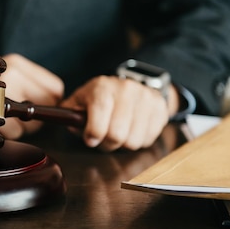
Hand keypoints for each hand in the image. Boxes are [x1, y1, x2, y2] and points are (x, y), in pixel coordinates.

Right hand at [0, 53, 64, 138]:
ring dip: (19, 127)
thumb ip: (29, 86)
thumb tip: (54, 107)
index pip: (55, 88)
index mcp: (18, 64)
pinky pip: (14, 133)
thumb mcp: (3, 77)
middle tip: (15, 114)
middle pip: (46, 107)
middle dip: (35, 117)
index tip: (40, 107)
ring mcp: (3, 93)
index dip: (50, 102)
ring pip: (30, 123)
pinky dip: (5, 134)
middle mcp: (12, 75)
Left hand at [60, 76, 179, 151]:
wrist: (133, 84)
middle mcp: (126, 89)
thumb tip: (72, 126)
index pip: (100, 114)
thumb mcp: (81, 100)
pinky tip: (132, 129)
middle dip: (107, 144)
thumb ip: (70, 114)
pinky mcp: (160, 109)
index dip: (94, 133)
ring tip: (119, 133)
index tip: (90, 139)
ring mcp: (145, 98)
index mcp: (103, 87)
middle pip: (117, 134)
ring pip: (133, 141)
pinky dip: (138, 141)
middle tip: (104, 140)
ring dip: (123, 144)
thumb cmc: (101, 97)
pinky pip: (148, 140)